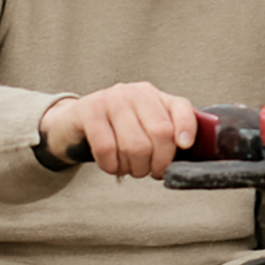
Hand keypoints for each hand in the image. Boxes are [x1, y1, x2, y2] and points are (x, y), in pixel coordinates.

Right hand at [39, 82, 198, 179]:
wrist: (75, 122)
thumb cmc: (118, 129)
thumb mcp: (146, 126)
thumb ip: (169, 136)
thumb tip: (189, 155)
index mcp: (156, 96)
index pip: (181, 108)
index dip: (187, 129)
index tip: (185, 147)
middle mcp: (136, 93)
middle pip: (161, 133)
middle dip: (159, 162)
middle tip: (152, 171)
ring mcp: (112, 99)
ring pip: (135, 145)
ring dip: (135, 167)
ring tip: (131, 168)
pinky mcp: (90, 111)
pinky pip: (107, 148)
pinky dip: (112, 166)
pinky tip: (112, 165)